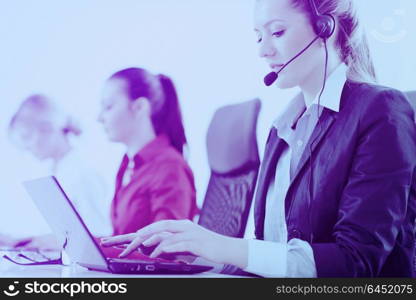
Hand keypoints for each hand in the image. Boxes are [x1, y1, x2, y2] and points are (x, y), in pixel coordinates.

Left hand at [101, 220, 247, 268]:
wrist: (229, 249)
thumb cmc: (208, 248)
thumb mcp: (187, 247)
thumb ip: (172, 245)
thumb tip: (154, 249)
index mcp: (180, 226)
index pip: (155, 227)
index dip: (137, 232)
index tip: (120, 239)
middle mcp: (183, 226)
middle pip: (155, 228)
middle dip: (135, 235)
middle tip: (119, 243)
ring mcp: (189, 233)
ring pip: (163, 233)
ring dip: (146, 241)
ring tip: (133, 249)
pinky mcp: (195, 241)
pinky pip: (175, 243)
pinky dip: (163, 248)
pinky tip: (154, 254)